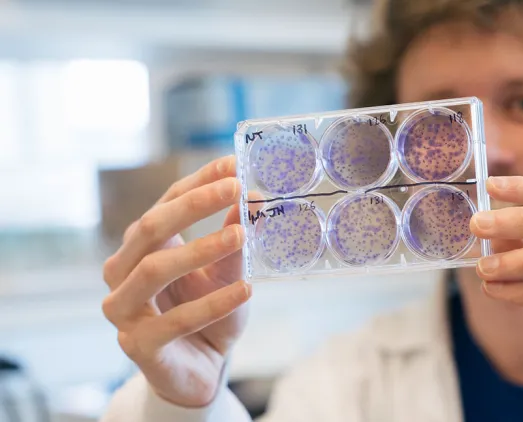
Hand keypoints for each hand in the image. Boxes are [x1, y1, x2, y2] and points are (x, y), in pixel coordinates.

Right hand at [102, 156, 255, 407]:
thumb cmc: (210, 314)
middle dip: (194, 204)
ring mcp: (124, 309)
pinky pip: (176, 320)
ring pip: (154, 269)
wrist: (201, 369)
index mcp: (141, 247)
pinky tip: (247, 291)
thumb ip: (233, 239)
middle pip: (150, 227)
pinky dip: (213, 303)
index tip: (232, 162)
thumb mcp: (227, 271)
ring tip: (240, 235)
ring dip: (199, 249)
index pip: (166, 203)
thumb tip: (251, 197)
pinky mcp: (137, 344)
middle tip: (234, 187)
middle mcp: (122, 272)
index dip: (198, 182)